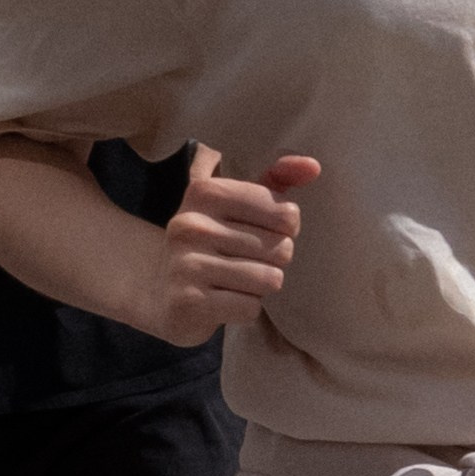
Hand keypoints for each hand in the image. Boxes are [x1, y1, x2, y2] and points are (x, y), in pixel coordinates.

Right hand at [153, 148, 318, 346]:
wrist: (161, 293)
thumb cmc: (211, 243)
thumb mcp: (236, 204)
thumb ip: (275, 179)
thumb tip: (313, 166)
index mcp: (205, 191)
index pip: (285, 213)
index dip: (286, 230)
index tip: (262, 233)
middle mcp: (191, 224)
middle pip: (280, 249)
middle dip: (272, 262)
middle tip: (245, 262)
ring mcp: (186, 264)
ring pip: (268, 279)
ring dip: (260, 286)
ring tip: (236, 282)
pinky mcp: (188, 302)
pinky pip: (250, 308)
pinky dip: (245, 309)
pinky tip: (224, 301)